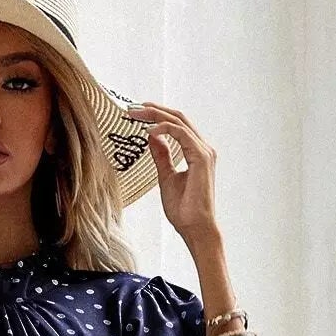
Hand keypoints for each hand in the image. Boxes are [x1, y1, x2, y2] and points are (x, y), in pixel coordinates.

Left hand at [125, 102, 217, 244]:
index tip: (136, 114)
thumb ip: (161, 156)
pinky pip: (180, 133)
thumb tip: (152, 137)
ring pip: (178, 121)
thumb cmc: (183, 209)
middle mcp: (203, 148)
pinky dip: (163, 128)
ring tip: (135, 114)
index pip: (176, 125)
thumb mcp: (166, 177)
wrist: (194, 228)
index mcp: (196, 152)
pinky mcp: (201, 157)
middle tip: (131, 108)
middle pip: (177, 118)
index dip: (156, 116)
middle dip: (153, 110)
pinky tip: (148, 130)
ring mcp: (204, 151)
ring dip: (155, 115)